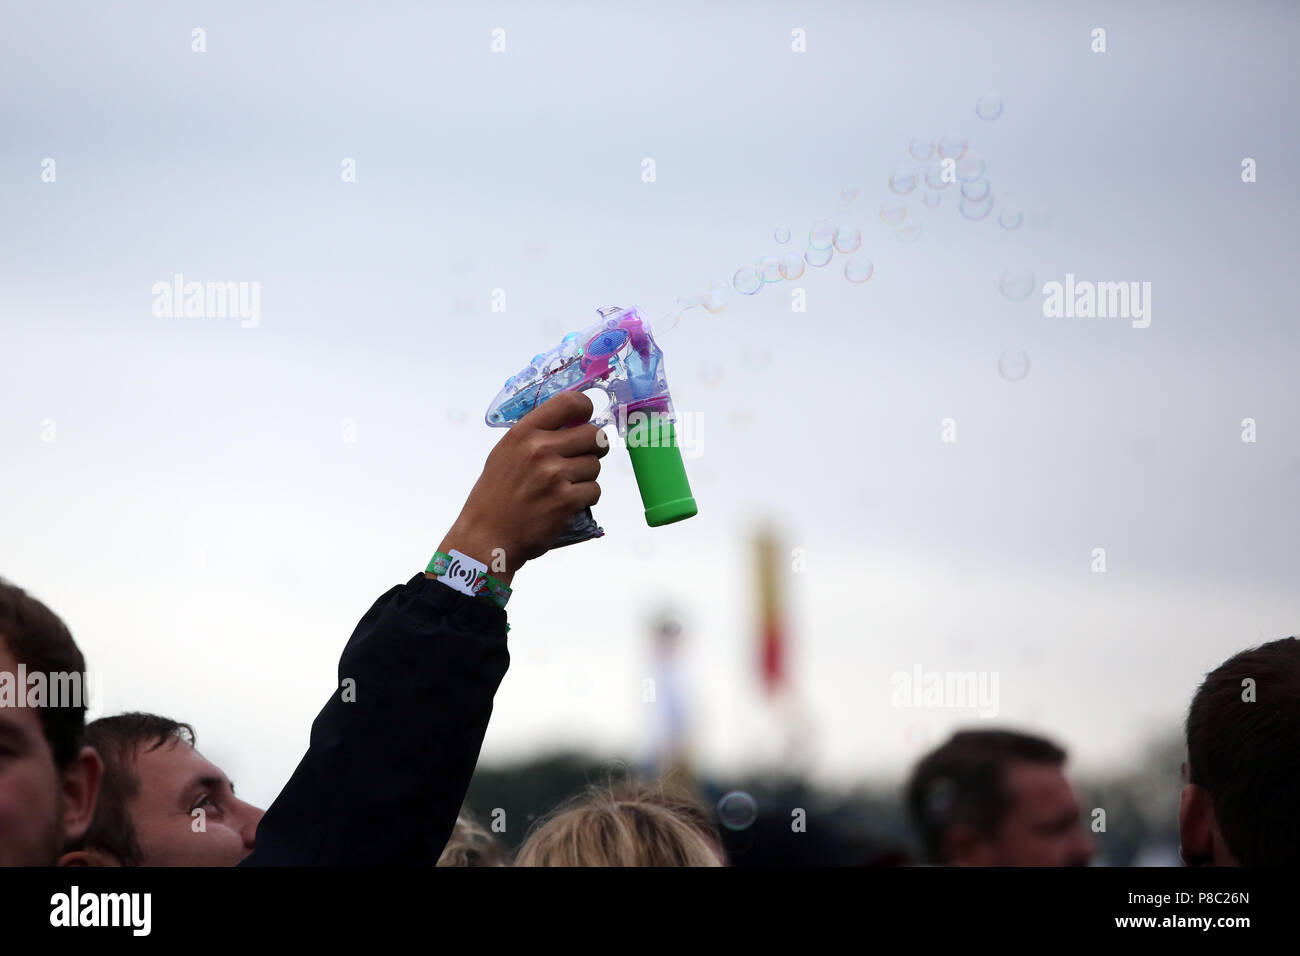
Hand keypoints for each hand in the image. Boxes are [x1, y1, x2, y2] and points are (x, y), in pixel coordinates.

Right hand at [435, 390, 608, 584]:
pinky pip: (594, 490)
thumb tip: (572, 423)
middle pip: (594, 435)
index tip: (585, 419)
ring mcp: (554, 475)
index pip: (569, 402)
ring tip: (564, 487)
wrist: (487, 537)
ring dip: (585, 477)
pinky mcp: (566, 501)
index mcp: (524, 433)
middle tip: (582, 458)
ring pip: (595, 465)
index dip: (586, 408)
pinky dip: (585, 498)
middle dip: (594, 448)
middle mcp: (540, 449)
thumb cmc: (494, 496)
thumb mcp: (505, 454)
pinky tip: (565, 503)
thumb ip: (535, 436)